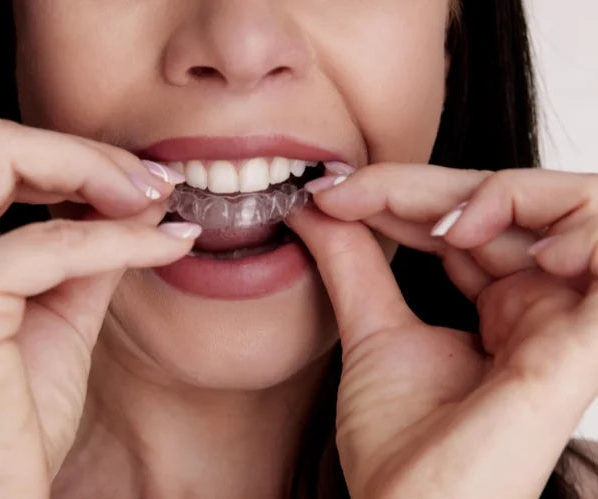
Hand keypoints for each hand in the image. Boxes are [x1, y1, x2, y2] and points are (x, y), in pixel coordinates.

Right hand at [0, 118, 197, 498]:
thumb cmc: (5, 428)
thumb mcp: (56, 314)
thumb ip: (85, 250)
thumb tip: (132, 200)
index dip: (71, 160)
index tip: (138, 183)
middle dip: (83, 152)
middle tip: (151, 182)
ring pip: (8, 161)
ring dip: (98, 175)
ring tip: (158, 203)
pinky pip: (50, 241)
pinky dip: (115, 238)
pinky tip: (160, 248)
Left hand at [287, 164, 597, 498]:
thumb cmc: (400, 448)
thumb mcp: (372, 331)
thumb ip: (353, 265)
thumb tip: (315, 207)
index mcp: (502, 309)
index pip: (469, 219)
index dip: (404, 195)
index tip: (332, 193)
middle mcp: (540, 310)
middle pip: (509, 206)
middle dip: (428, 186)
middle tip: (351, 192)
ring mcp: (564, 324)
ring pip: (572, 209)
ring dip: (507, 193)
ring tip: (441, 224)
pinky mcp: (581, 345)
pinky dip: (570, 228)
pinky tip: (485, 237)